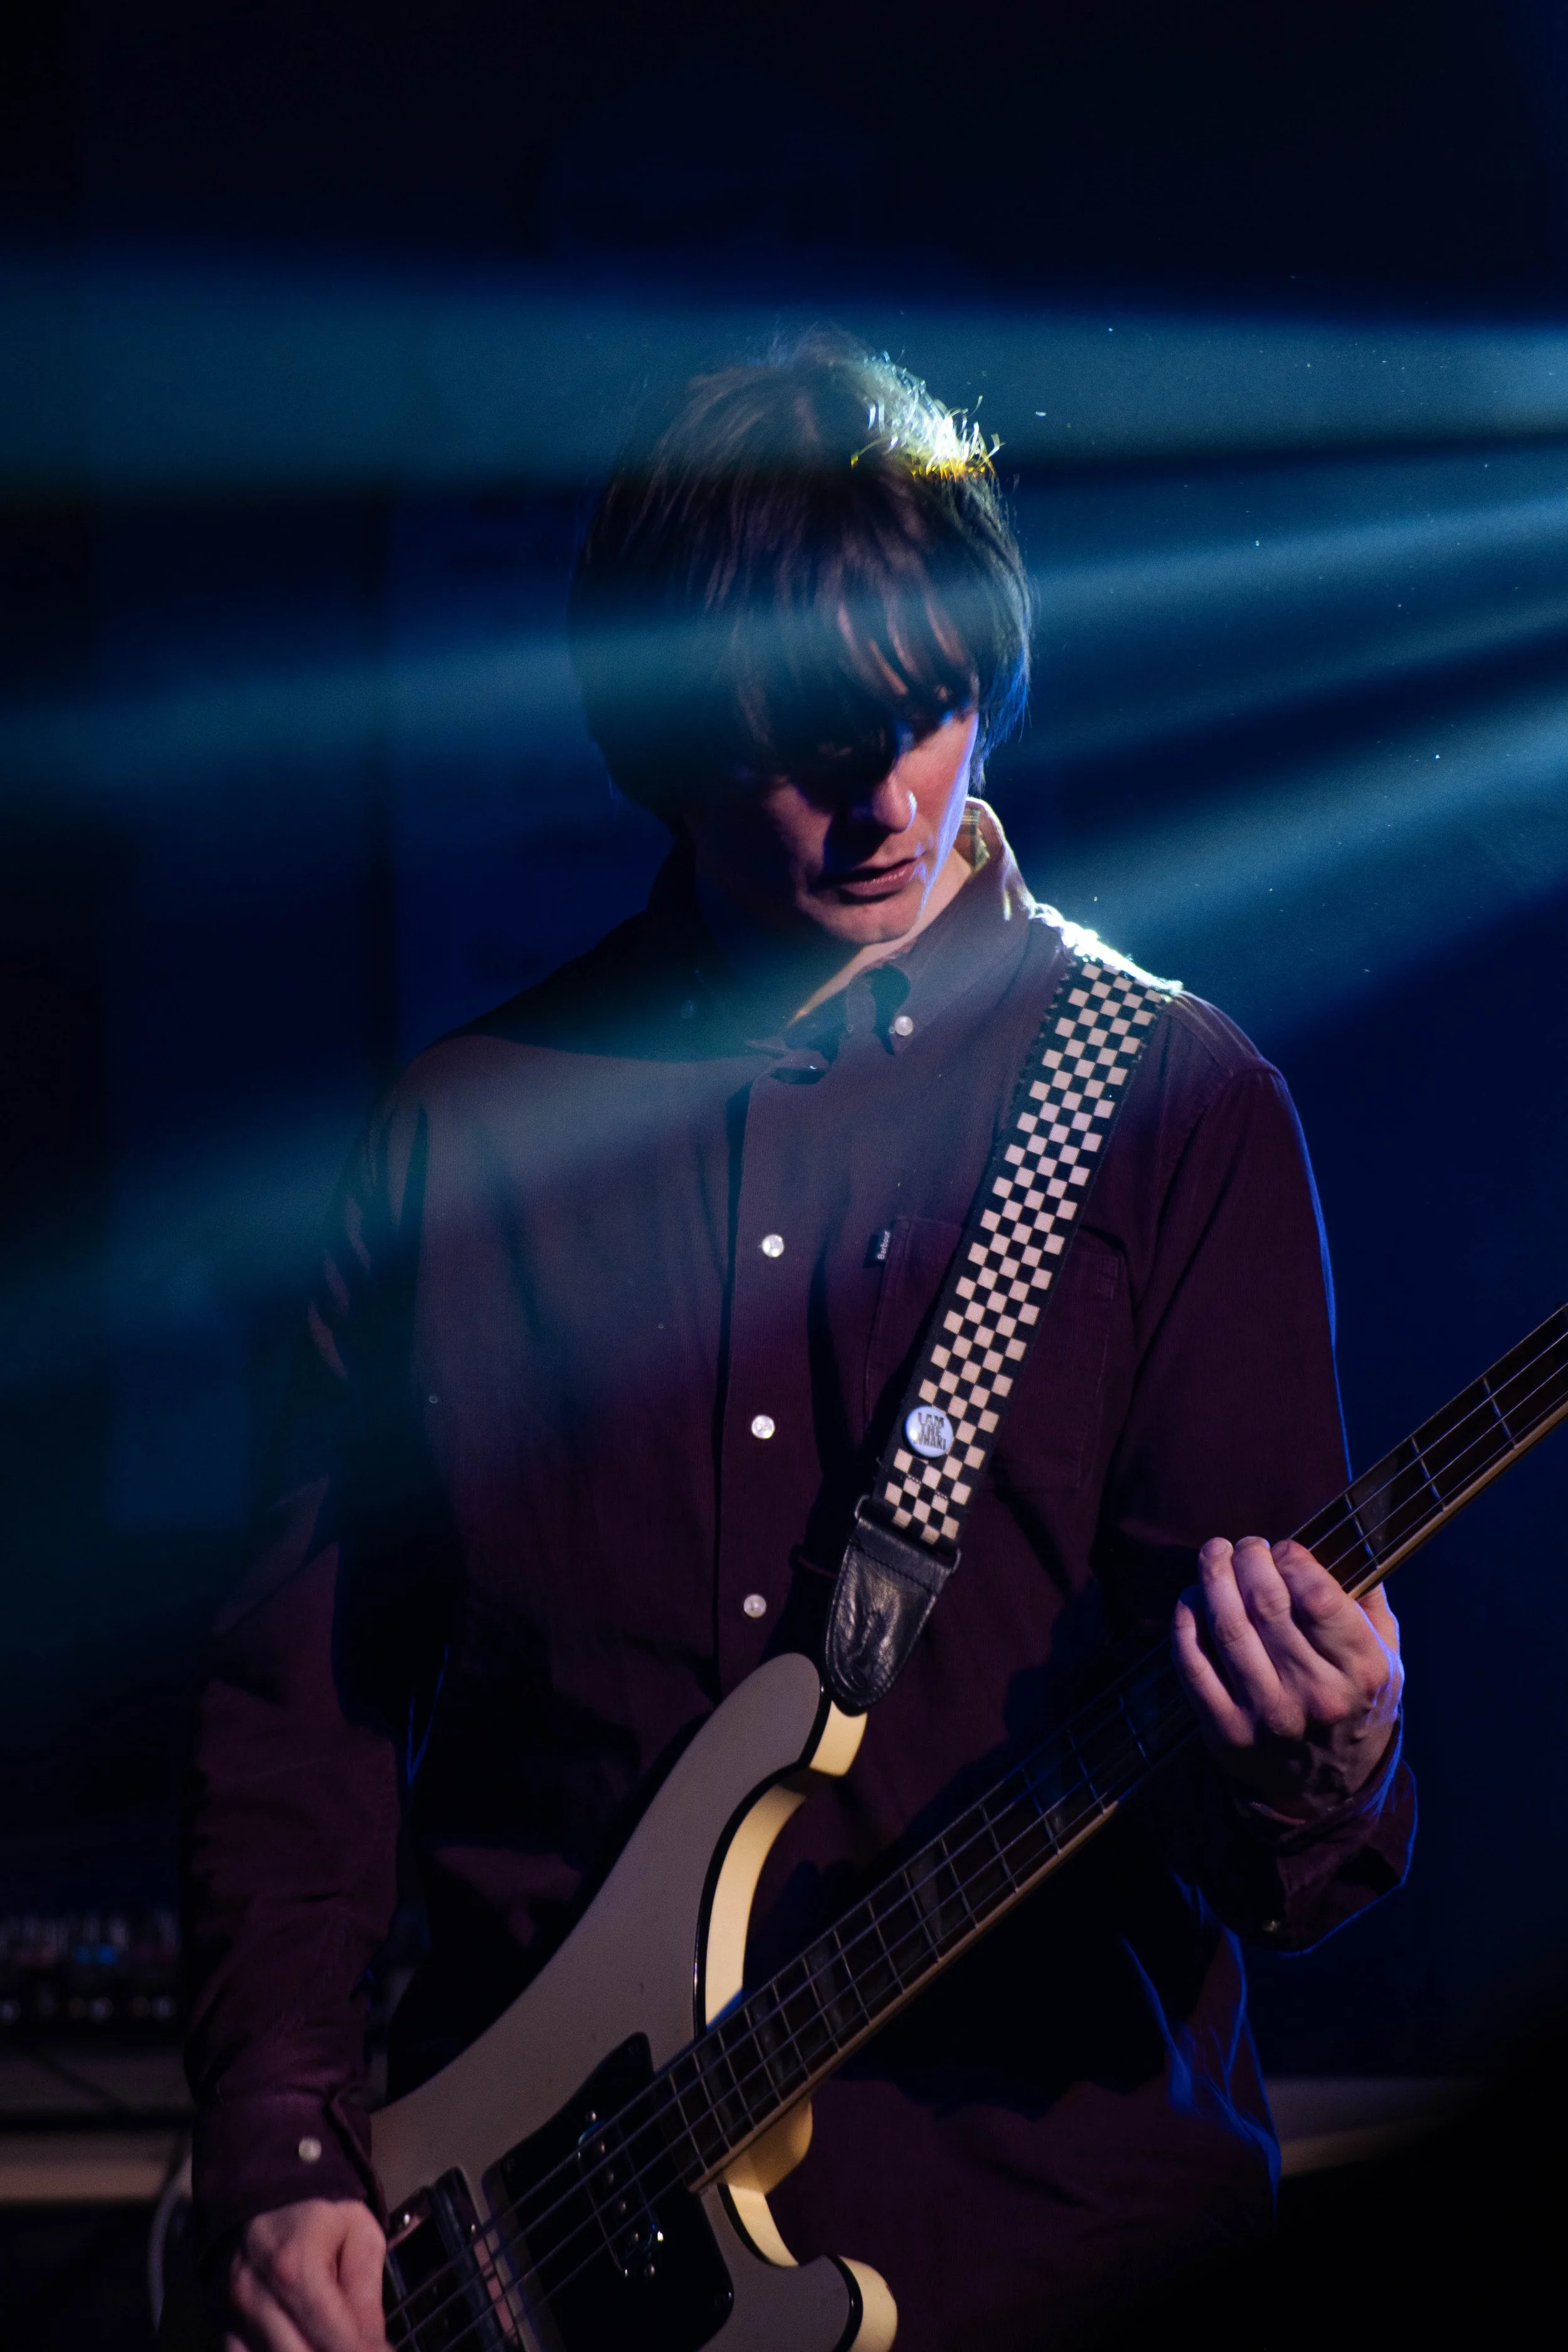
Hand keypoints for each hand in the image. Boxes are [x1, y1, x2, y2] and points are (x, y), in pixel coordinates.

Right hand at [226, 2198, 389, 2351]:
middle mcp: (253, 2297)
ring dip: (303, 2351)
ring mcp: (228, 2313)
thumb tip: (373, 2348)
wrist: (264, 2185)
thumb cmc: (319, 2209)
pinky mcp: (217, 2323)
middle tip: (358, 2346)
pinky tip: (299, 2341)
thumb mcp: (359, 2234)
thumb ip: (366, 2293)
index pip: (335, 2341)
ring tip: (326, 2339)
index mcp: (294, 2268)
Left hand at [1171, 1536, 1402, 1818]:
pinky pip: (1192, 1663)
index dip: (1292, 1558)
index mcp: (1361, 1669)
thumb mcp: (1386, 1654)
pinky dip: (1185, 1622)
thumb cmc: (1355, 1700)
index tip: (1283, 1548)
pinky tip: (1191, 1599)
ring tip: (1213, 1555)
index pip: (1317, 1596)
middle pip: (1266, 1603)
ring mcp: (1268, 1715)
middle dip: (1247, 1559)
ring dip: (1212, 1579)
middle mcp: (1316, 1694)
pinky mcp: (1225, 1730)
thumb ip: (1369, 1597)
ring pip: (1227, 1627)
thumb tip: (1348, 1534)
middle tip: (1243, 1546)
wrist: (1328, 1787)